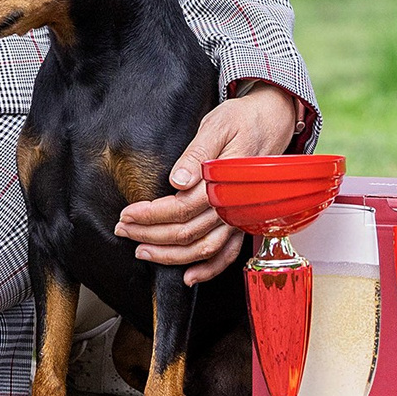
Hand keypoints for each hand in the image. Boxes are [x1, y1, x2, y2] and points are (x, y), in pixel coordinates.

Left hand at [114, 84, 303, 285]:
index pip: (180, 208)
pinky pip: (229, 254)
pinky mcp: (243, 221)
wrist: (273, 120)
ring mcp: (240, 217)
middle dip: (150, 236)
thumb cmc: (242, 120)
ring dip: (172, 256)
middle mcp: (234, 205)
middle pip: (187, 232)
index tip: (126, 215)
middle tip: (123, 231)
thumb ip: (196, 154)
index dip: (149, 215)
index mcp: (224, 182)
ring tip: (143, 253)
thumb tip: (178, 180)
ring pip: (204, 248)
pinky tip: (188, 276)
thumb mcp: (216, 126)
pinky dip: (209, 269)